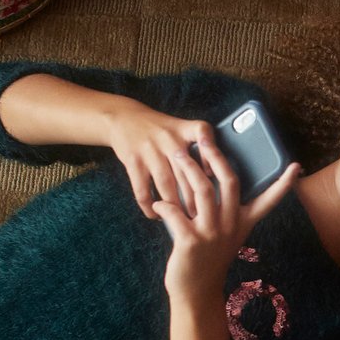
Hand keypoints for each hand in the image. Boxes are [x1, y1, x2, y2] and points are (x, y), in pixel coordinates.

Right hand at [101, 103, 223, 219]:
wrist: (124, 118)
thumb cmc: (159, 129)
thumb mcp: (179, 128)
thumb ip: (197, 145)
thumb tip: (215, 174)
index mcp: (183, 129)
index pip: (202, 132)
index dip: (210, 152)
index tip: (213, 174)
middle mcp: (168, 139)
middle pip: (187, 170)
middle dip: (197, 196)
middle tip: (206, 216)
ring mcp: (150, 151)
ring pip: (166, 184)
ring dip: (176, 206)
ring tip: (185, 220)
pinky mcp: (133, 161)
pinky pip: (143, 190)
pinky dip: (150, 206)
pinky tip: (157, 215)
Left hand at [151, 146, 301, 295]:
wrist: (196, 292)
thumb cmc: (208, 259)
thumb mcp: (225, 236)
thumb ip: (223, 212)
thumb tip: (212, 181)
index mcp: (242, 223)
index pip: (268, 200)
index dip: (282, 184)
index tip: (295, 166)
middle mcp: (230, 226)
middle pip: (229, 182)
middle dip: (216, 156)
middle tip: (203, 140)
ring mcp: (211, 233)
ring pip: (203, 191)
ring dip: (189, 169)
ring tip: (177, 155)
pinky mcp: (190, 242)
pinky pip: (175, 214)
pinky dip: (165, 205)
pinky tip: (158, 202)